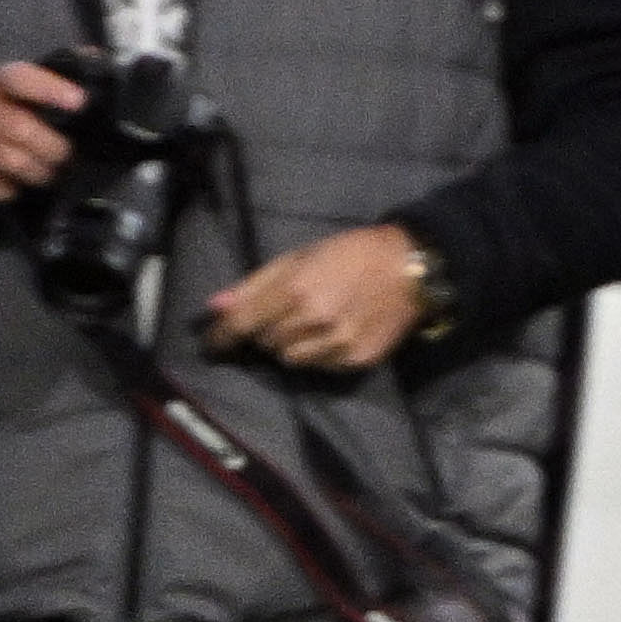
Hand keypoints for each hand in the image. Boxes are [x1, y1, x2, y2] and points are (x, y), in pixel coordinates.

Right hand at [0, 60, 88, 204]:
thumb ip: (53, 76)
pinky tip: (14, 184)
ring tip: (46, 172)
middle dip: (56, 149)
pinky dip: (14, 190)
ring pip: (15, 162)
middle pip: (23, 129)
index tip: (79, 101)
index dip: (49, 88)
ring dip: (40, 172)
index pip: (17, 78)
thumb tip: (96, 58)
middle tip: (68, 158)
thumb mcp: (16, 91)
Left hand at [203, 221, 427, 371]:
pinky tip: (332, 334)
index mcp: (296, 290)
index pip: (243, 324)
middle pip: (266, 343)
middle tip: (281, 315)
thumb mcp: (299, 257)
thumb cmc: (350, 254)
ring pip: (290, 360)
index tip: (211, 343)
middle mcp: (315, 321)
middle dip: (265, 331)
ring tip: (308, 326)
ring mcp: (338, 343)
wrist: (409, 268)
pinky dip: (317, 354)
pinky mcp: (357, 359)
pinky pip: (320, 367)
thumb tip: (215, 306)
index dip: (221, 336)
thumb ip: (255, 284)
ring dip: (290, 346)